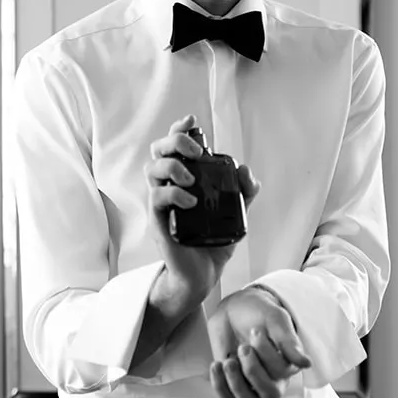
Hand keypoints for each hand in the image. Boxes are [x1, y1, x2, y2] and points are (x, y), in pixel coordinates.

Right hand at [145, 113, 260, 307]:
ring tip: (191, 178)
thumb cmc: (213, 242)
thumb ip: (243, 192)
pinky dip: (174, 193)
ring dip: (173, 166)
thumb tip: (246, 171)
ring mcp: (161, 203)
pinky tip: (191, 201)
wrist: (203, 275)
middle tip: (196, 152)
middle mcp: (169, 186)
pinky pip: (157, 198)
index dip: (180, 129)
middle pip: (158, 150)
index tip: (192, 121)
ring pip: (152, 169)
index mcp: (184, 180)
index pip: (174, 147)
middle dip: (174, 142)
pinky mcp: (159, 220)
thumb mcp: (235, 214)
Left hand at [207, 288, 311, 397]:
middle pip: (270, 394)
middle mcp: (273, 380)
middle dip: (253, 371)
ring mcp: (252, 386)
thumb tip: (306, 363)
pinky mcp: (232, 385)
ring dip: (238, 385)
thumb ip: (289, 341)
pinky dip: (220, 385)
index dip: (266, 354)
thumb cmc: (259, 314)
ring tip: (229, 361)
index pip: (281, 373)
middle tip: (243, 346)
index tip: (254, 330)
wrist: (235, 310)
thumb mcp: (275, 320)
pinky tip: (217, 364)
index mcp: (288, 365)